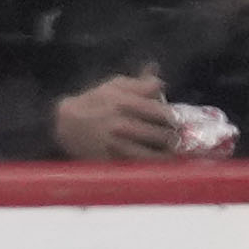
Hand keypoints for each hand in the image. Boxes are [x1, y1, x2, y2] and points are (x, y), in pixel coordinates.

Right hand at [51, 70, 178, 160]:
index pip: (163, 113)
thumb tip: (162, 81)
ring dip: (168, 157)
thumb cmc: (95, 101)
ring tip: (175, 155)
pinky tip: (159, 166)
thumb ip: (141, 83)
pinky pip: (137, 167)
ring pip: (153, 156)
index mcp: (125, 103)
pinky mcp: (111, 161)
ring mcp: (116, 145)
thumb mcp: (114, 86)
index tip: (183, 122)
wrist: (65, 124)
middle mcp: (121, 124)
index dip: (177, 119)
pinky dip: (151, 168)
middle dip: (176, 139)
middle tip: (183, 140)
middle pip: (162, 136)